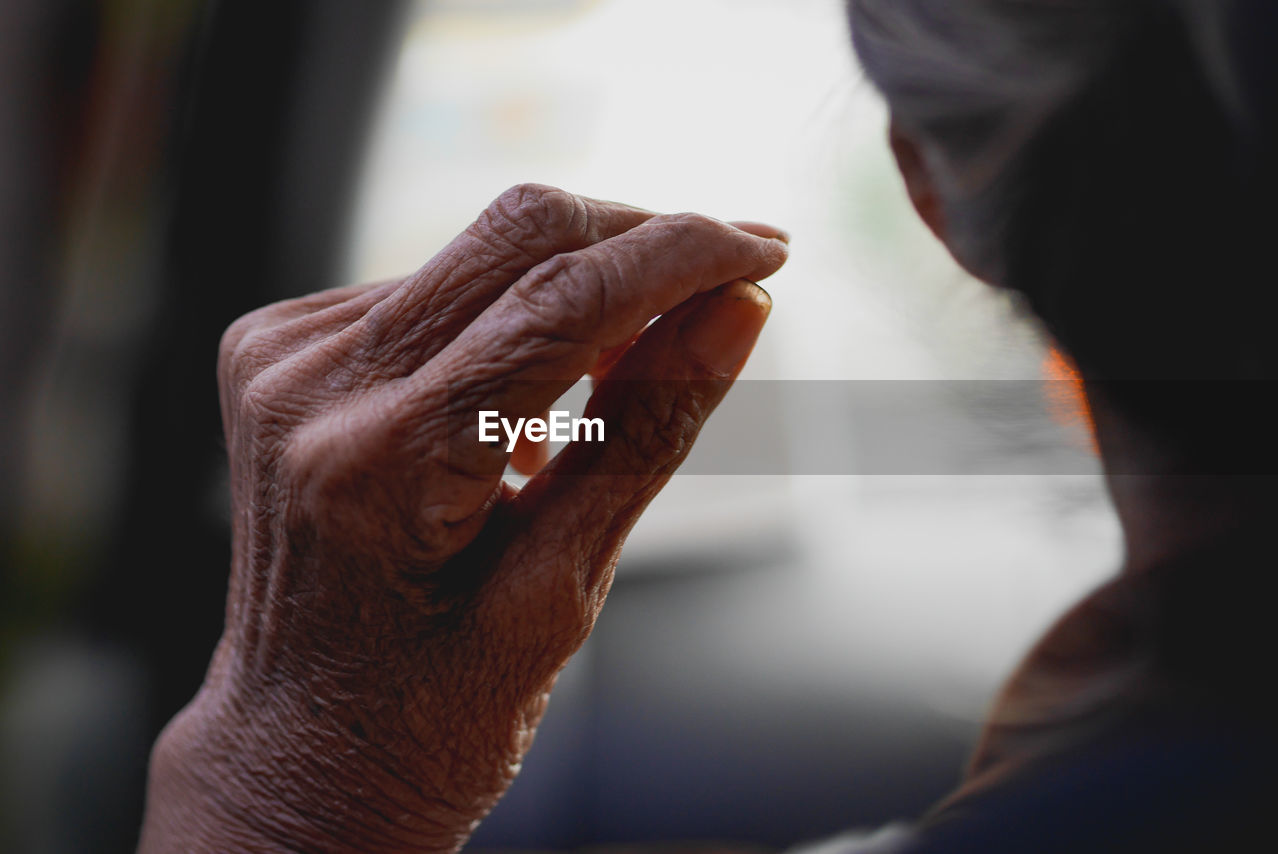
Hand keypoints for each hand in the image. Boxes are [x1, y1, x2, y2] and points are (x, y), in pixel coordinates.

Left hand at [138, 184, 787, 852]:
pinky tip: (527, 401)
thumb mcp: (562, 588)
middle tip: (730, 277)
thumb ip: (646, 434)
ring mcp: (281, 360)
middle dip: (640, 239)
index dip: (681, 256)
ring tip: (626, 371)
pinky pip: (429, 289)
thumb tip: (737, 309)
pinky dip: (505, 319)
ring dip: (577, 288)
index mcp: (384, 467)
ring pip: (476, 254)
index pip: (563, 302)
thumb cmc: (431, 707)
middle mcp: (312, 388)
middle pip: (515, 236)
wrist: (299, 746)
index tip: (766, 250)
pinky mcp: (276, 349)